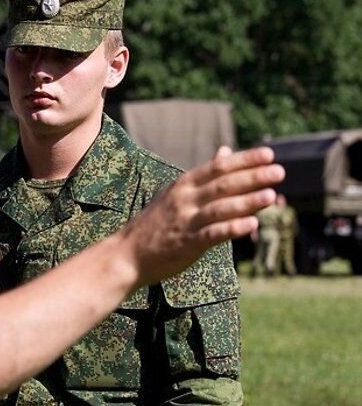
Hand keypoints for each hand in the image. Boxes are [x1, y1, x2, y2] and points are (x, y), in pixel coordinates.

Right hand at [122, 146, 283, 285]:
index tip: (268, 154)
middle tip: (279, 172)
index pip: (217, 167)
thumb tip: (226, 151)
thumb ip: (204, 175)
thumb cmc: (155, 223)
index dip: (244, 160)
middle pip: (223, 184)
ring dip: (247, 201)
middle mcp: (184, 200)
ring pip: (220, 208)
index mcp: (183, 185)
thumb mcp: (176, 193)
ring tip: (272, 195)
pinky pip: (212, 234)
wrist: (127, 254)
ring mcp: (185, 221)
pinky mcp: (187, 243)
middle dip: (252, 177)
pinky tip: (251, 225)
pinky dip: (232, 228)